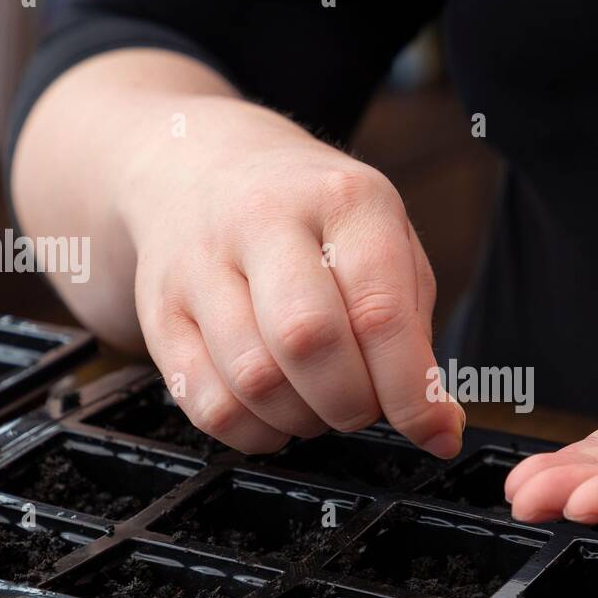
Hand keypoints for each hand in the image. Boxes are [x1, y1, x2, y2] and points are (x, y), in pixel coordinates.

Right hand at [120, 95, 464, 455]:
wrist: (196, 165)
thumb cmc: (310, 217)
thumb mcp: (384, 241)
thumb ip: (413, 331)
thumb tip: (438, 426)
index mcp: (343, 200)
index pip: (380, 311)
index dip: (410, 391)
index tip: (433, 432)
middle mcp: (265, 221)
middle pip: (308, 341)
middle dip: (350, 403)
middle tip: (362, 405)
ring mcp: (200, 264)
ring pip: (254, 379)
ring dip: (301, 420)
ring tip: (318, 402)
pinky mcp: (159, 311)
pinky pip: (205, 403)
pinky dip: (252, 431)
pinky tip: (272, 411)